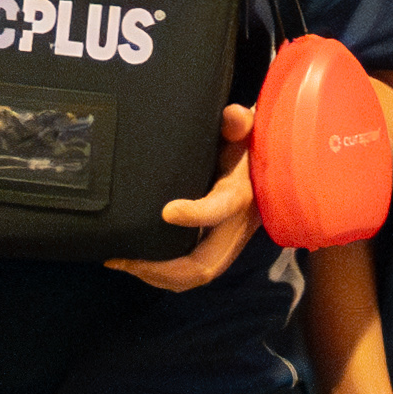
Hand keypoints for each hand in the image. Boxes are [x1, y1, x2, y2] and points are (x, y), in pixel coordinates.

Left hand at [112, 102, 266, 292]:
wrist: (268, 165)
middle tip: (124, 260)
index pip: (220, 209)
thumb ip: (238, 122)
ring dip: (159, 277)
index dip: (195, 215)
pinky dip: (165, 277)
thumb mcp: (244, 130)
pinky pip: (193, 272)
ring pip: (197, 276)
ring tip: (124, 264)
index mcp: (239, 195)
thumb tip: (232, 116)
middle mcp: (235, 226)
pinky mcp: (217, 248)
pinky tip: (138, 265)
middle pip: (205, 266)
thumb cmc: (247, 145)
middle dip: (162, 269)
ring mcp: (227, 242)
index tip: (167, 212)